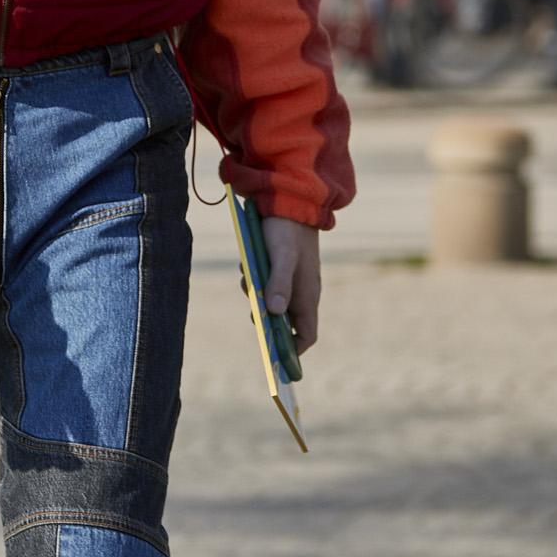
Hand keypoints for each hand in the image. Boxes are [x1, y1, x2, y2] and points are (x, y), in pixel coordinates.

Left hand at [260, 217, 320, 354]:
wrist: (289, 197)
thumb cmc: (287, 229)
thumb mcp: (282, 257)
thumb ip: (278, 283)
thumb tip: (272, 313)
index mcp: (307, 295)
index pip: (306, 336)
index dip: (293, 351)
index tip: (276, 359)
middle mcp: (302, 291)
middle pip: (285, 322)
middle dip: (265, 319)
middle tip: (252, 308)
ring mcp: (293, 280)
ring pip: (272, 302)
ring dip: (256, 295)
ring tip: (249, 275)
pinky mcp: (281, 268)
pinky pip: (266, 284)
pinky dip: (255, 280)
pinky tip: (249, 263)